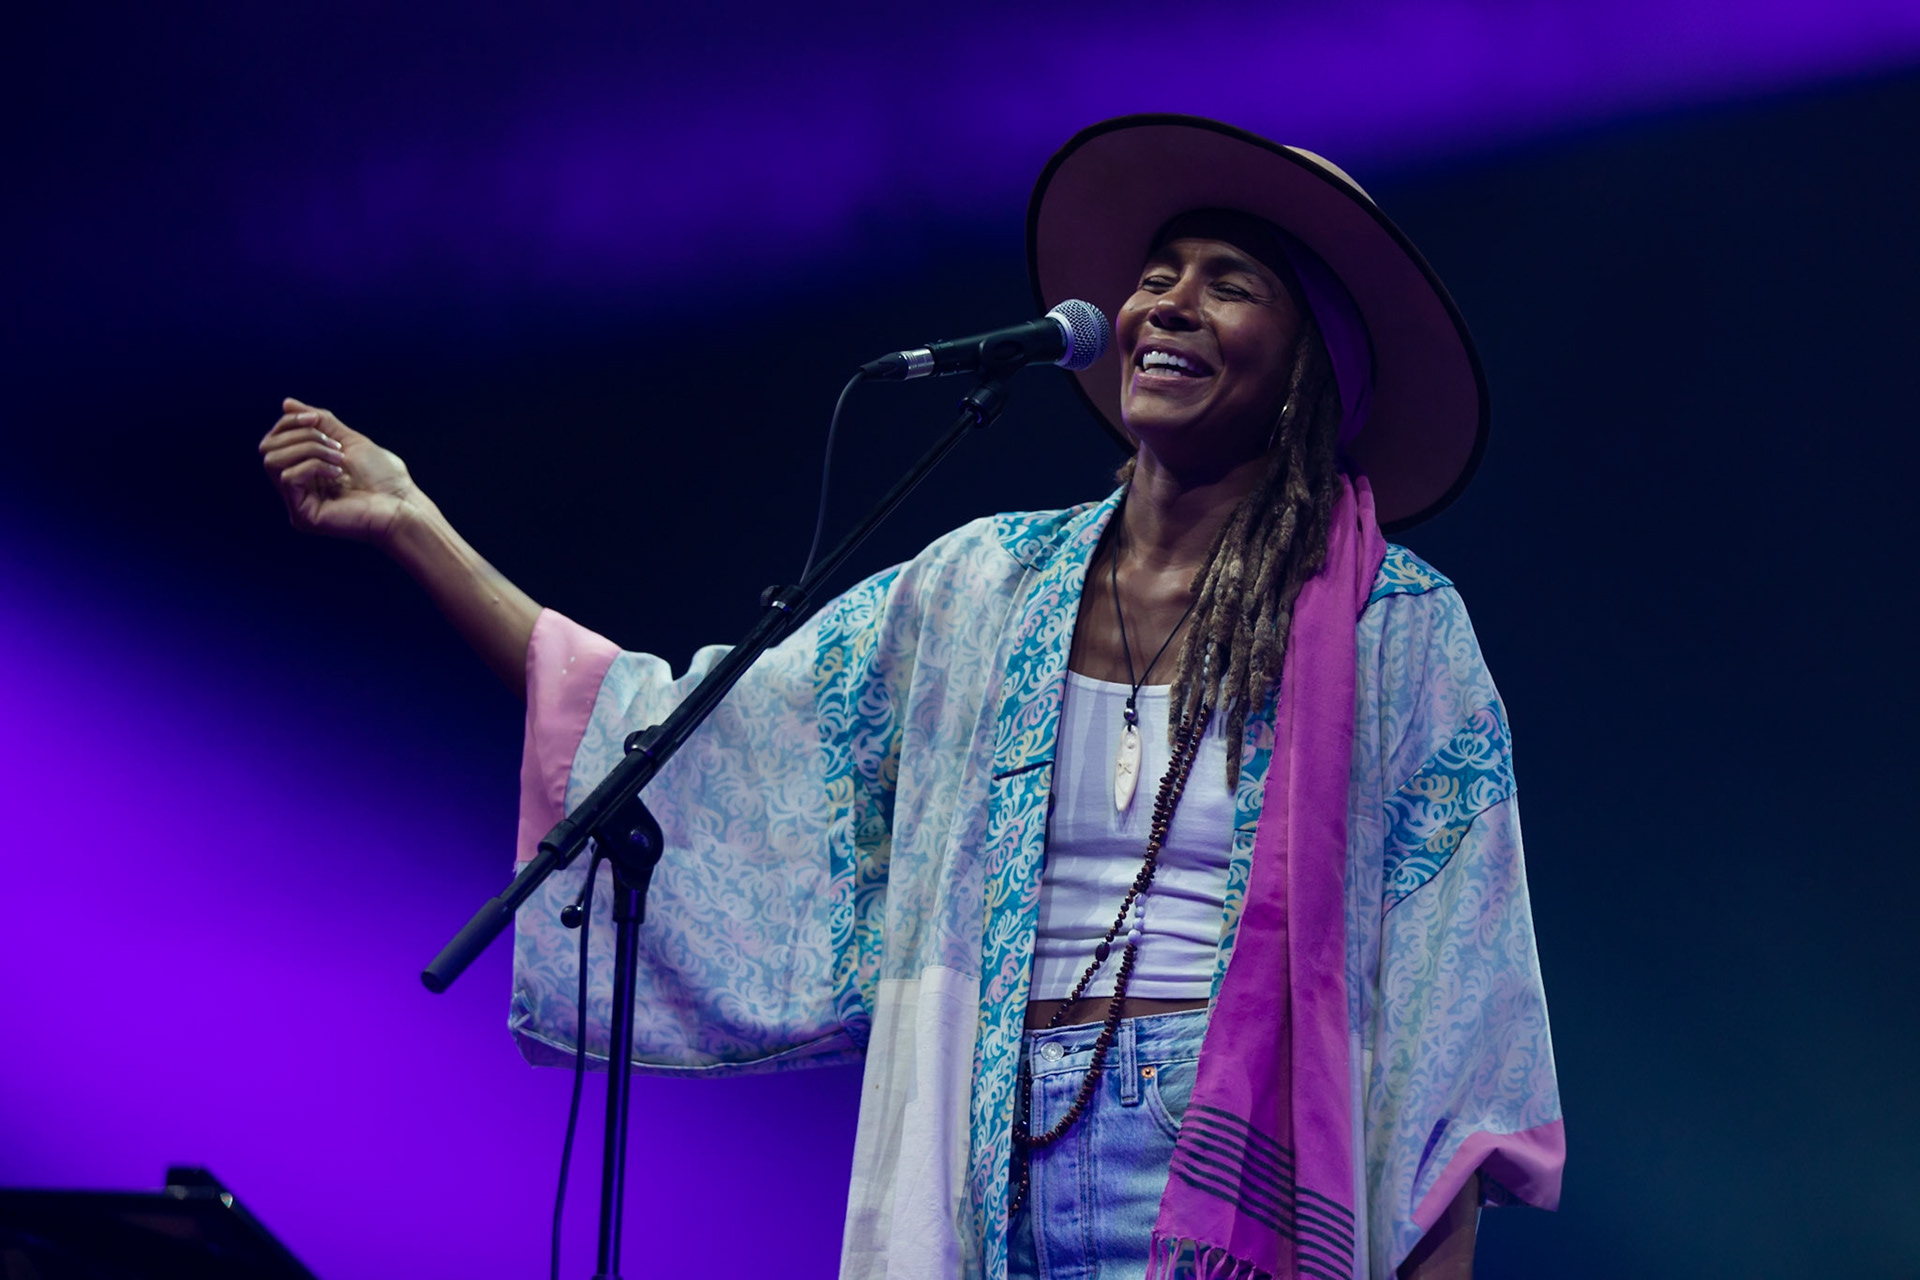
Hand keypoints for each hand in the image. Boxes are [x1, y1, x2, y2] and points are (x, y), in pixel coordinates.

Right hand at [259, 397, 429, 545]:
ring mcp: (298, 503)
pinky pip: (288, 478)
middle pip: (268, 448)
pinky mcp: (303, 516)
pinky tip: (338, 474)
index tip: (315, 418)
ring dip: (309, 449)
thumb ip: (319, 422)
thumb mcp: (348, 440)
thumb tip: (287, 404)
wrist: (403, 504)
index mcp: (304, 471)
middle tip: (335, 445)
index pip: (274, 440)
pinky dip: (313, 467)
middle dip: (302, 436)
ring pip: (274, 461)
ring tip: (339, 458)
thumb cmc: (384, 477)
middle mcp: (297, 489)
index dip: (290, 422)